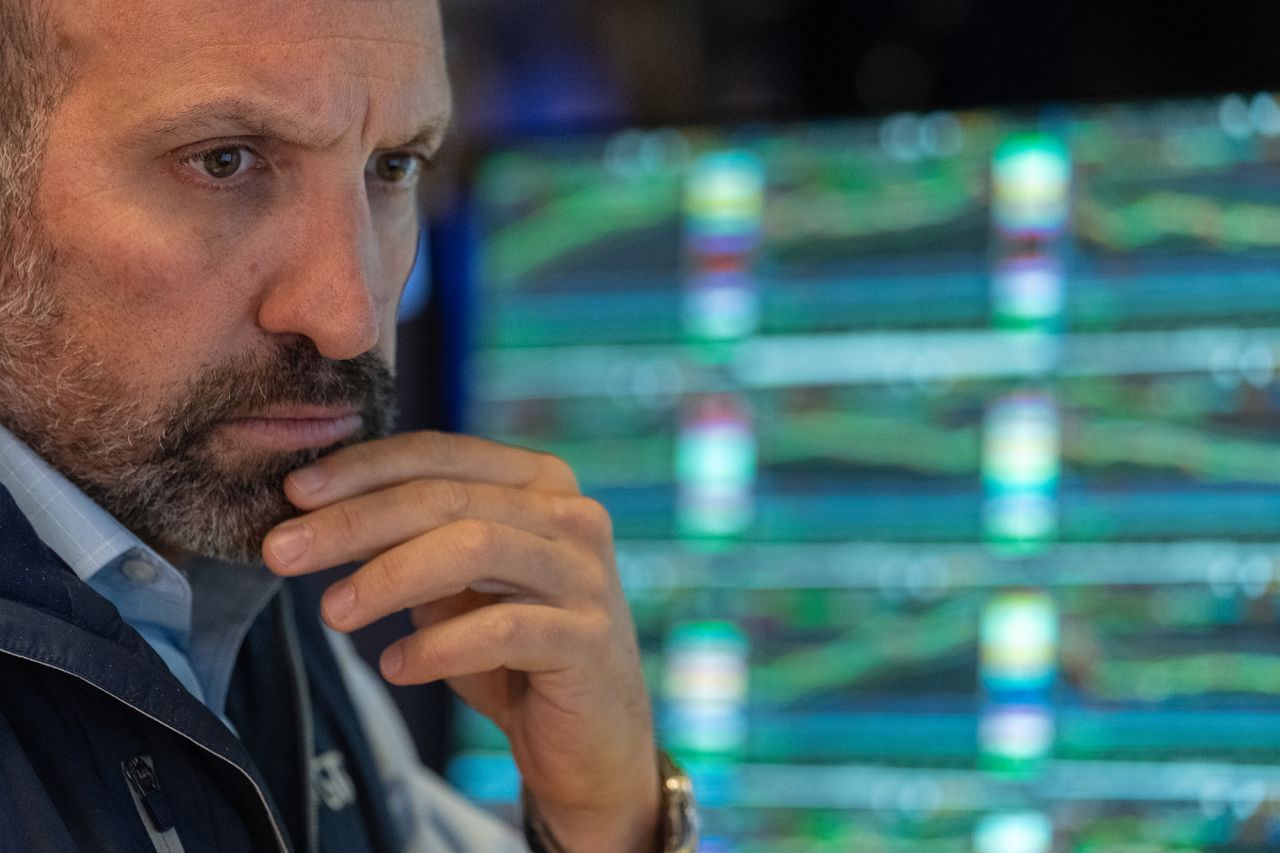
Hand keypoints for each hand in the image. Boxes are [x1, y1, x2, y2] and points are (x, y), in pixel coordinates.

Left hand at [262, 431, 659, 852]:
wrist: (592, 736)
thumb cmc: (514, 649)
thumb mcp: (455, 584)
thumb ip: (408, 540)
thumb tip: (310, 512)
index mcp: (539, 482)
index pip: (442, 453)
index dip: (363, 467)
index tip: (293, 493)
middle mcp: (571, 515)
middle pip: (448, 497)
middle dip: (355, 520)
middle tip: (282, 550)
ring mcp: (585, 575)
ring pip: (475, 547)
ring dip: (389, 576)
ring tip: (331, 611)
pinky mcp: (588, 639)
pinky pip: (502, 631)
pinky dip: (438, 646)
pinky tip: (395, 665)